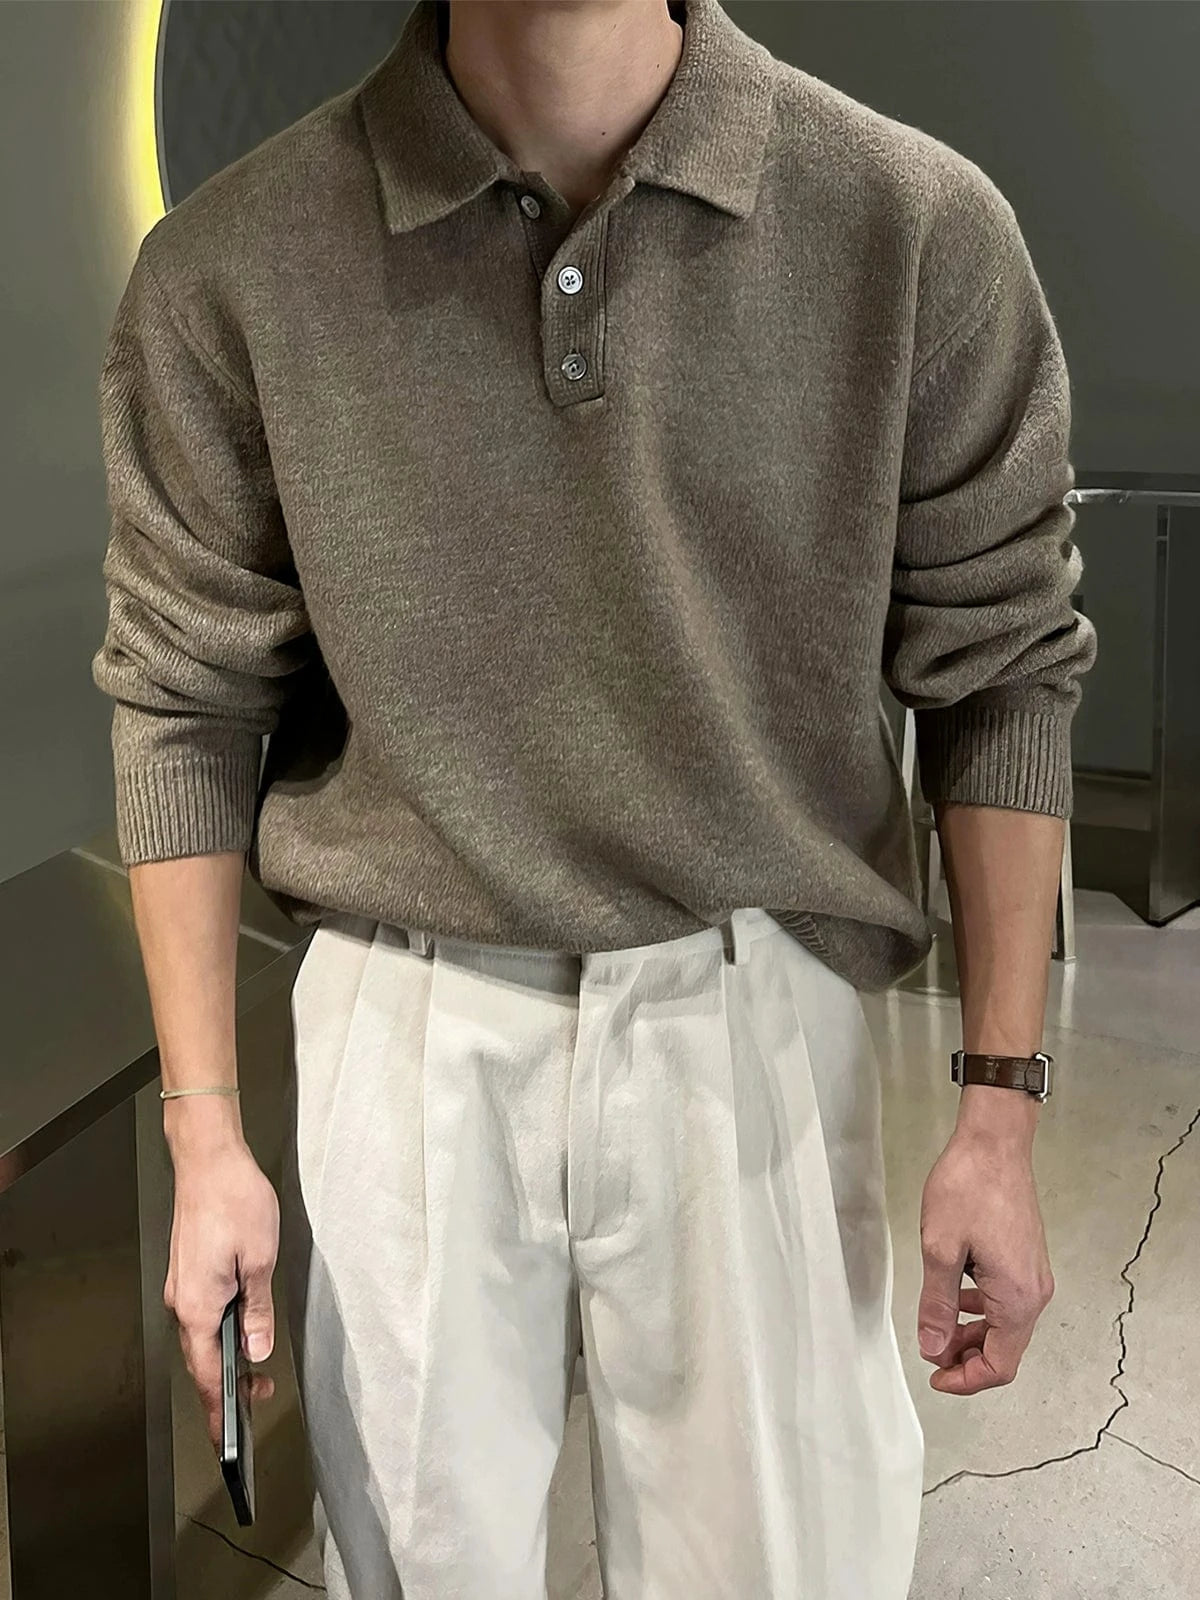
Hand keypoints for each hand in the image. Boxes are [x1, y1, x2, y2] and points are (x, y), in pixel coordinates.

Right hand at [163, 1105, 278, 1448]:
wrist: (208, 1159)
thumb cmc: (235, 1200)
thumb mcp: (260, 1258)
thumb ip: (258, 1310)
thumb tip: (255, 1350)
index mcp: (198, 1306)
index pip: (207, 1375)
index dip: (218, 1412)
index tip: (228, 1443)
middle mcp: (182, 1302)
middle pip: (201, 1360)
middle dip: (228, 1386)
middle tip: (261, 1395)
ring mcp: (182, 1286)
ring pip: (202, 1337)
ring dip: (226, 1356)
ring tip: (256, 1365)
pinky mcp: (188, 1271)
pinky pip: (202, 1314)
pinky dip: (220, 1331)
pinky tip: (242, 1327)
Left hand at [917, 1114, 1054, 1394]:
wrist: (995, 1143)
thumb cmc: (968, 1188)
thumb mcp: (939, 1249)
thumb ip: (937, 1304)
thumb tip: (933, 1348)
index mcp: (1016, 1298)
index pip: (1000, 1365)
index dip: (966, 1380)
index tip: (934, 1376)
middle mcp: (1034, 1293)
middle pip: (1005, 1350)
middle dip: (967, 1360)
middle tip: (930, 1353)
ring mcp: (1034, 1275)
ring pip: (1005, 1326)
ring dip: (973, 1335)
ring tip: (937, 1326)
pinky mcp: (1027, 1258)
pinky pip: (1006, 1301)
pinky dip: (981, 1310)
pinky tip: (956, 1295)